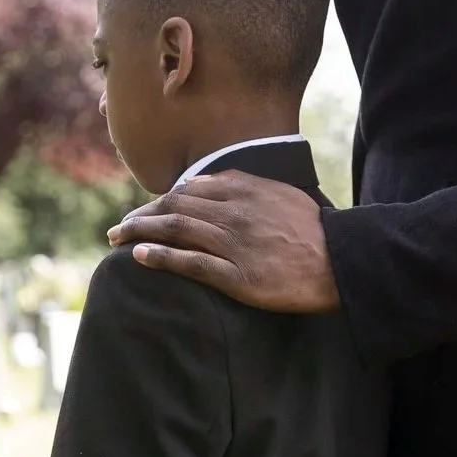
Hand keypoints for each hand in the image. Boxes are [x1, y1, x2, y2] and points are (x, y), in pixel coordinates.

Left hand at [106, 171, 339, 313]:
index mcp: (242, 190)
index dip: (157, 201)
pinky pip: (190, 263)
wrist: (339, 261)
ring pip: (176, 231)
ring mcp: (233, 244)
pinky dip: (161, 257)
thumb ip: (240, 185)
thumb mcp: (276, 193)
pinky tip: (139, 257)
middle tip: (118, 228)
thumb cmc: (310, 231)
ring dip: (140, 234)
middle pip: (173, 208)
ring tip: (117, 239)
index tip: (141, 212)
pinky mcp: (237, 276)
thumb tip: (203, 181)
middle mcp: (233, 212)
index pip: (186, 190)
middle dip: (140, 217)